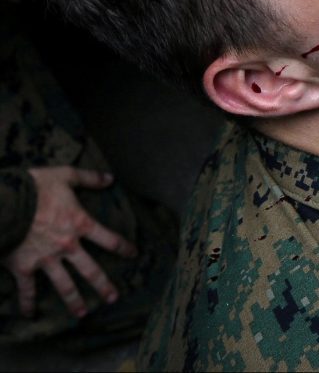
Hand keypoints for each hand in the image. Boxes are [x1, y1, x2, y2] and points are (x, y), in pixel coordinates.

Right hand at [2, 166, 137, 317]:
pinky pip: (27, 289)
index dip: (123, 247)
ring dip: (74, 300)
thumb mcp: (65, 175)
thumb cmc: (35, 187)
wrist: (5, 202)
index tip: (133, 255)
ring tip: (82, 313)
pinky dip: (27, 303)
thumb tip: (109, 178)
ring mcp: (45, 259)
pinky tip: (30, 315)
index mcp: (79, 224)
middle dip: (103, 285)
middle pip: (90, 270)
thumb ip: (89, 178)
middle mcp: (67, 245)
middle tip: (113, 298)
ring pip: (64, 285)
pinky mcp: (23, 267)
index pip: (108, 239)